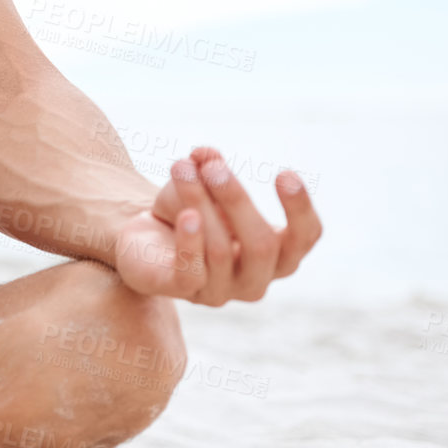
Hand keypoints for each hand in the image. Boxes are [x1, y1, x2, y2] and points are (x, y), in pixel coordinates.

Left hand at [114, 146, 321, 304]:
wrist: (143, 244)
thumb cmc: (187, 213)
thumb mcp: (199, 184)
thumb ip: (207, 167)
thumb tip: (204, 153)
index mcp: (276, 254)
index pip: (304, 238)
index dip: (300, 210)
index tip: (285, 174)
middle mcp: (255, 279)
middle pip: (262, 245)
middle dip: (238, 201)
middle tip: (213, 168)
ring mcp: (221, 292)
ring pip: (220, 251)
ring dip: (200, 204)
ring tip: (180, 168)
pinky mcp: (185, 293)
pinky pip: (192, 272)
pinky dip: (190, 242)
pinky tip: (186, 215)